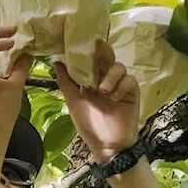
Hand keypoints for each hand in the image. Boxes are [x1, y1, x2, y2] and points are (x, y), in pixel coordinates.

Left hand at [54, 40, 139, 163]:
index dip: (87, 49)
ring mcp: (120, 84)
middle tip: (97, 49)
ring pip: (119, 66)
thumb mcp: (73, 102)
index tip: (81, 41)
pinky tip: (114, 98)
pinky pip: (129, 80)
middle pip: (106, 56)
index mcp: (91, 79)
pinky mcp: (132, 92)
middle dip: (102, 52)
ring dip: (110, 76)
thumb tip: (56, 62)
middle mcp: (106, 78)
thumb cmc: (90, 125)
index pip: (90, 58)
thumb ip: (66, 82)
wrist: (107, 146)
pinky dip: (121, 87)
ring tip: (103, 91)